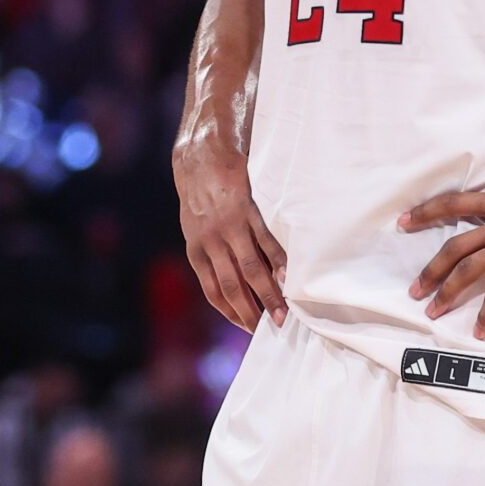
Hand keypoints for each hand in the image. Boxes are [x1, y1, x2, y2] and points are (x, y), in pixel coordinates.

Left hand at [174, 134, 286, 331]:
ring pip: (250, 269)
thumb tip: (234, 280)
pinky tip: (289, 276)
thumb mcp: (195, 228)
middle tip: (270, 330)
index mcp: (196, 250)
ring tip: (284, 312)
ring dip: (269, 293)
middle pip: (233, 287)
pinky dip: (278, 260)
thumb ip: (211, 253)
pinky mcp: (246, 209)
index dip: (232, 313)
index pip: (214, 293)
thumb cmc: (200, 195)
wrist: (202, 155)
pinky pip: (265, 241)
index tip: (248, 328)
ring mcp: (229, 226)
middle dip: (252, 312)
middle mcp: (211, 242)